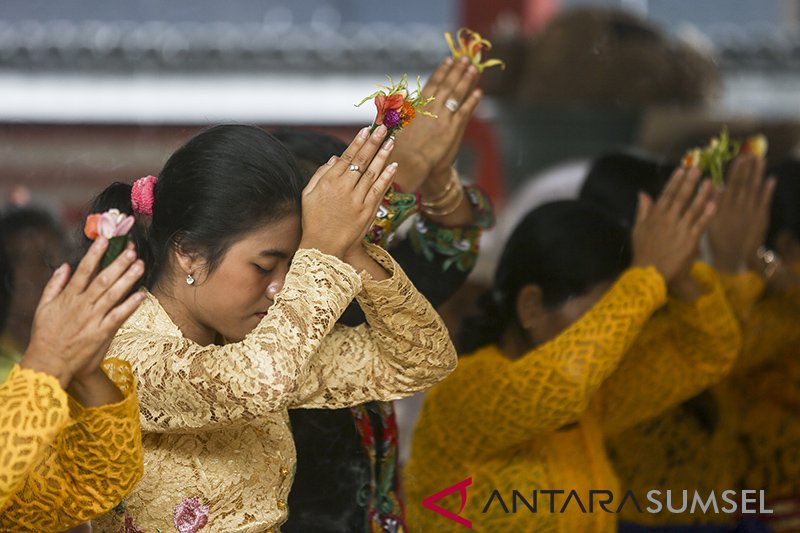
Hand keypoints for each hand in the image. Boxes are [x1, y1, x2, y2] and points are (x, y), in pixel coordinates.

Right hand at [20, 238, 145, 387]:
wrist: (49, 363)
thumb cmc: (46, 335)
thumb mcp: (43, 307)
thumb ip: (54, 285)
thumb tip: (64, 266)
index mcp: (68, 297)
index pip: (84, 270)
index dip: (95, 253)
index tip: (105, 239)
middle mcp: (82, 305)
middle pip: (103, 279)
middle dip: (118, 263)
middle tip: (131, 249)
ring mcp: (93, 318)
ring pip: (113, 294)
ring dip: (127, 279)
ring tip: (140, 265)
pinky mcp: (102, 332)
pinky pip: (118, 316)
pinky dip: (130, 305)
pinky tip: (141, 294)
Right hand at [300, 125, 397, 258]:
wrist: (324, 247)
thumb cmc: (313, 220)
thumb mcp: (308, 195)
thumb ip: (320, 174)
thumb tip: (336, 158)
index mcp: (328, 182)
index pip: (347, 157)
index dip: (358, 142)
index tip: (366, 130)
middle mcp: (344, 188)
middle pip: (362, 160)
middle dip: (374, 142)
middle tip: (384, 128)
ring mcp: (357, 199)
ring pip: (373, 172)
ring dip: (383, 155)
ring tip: (391, 141)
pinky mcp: (367, 211)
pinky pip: (379, 190)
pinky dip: (387, 177)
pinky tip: (394, 165)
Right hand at [392, 56, 481, 193]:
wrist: (408, 162)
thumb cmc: (398, 147)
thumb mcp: (395, 123)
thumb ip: (400, 109)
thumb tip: (401, 99)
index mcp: (418, 104)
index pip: (433, 83)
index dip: (442, 71)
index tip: (449, 60)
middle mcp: (432, 107)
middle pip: (448, 84)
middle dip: (457, 70)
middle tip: (465, 58)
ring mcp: (444, 116)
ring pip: (458, 94)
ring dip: (466, 80)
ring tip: (474, 68)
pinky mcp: (453, 128)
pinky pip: (465, 111)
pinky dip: (472, 101)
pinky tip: (479, 92)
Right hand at [632, 166, 715, 282]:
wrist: (650, 273)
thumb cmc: (643, 252)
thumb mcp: (637, 229)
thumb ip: (642, 210)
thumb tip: (642, 193)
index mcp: (655, 216)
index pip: (667, 194)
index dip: (675, 181)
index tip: (682, 168)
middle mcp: (668, 220)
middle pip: (681, 197)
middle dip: (690, 181)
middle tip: (699, 167)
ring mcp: (679, 230)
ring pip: (693, 208)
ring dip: (702, 194)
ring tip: (710, 182)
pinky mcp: (689, 241)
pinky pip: (700, 224)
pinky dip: (707, 214)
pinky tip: (714, 203)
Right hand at [708, 154, 775, 273]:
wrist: (733, 259)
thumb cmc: (717, 242)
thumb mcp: (708, 224)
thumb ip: (711, 205)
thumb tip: (715, 186)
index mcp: (722, 209)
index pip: (730, 185)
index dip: (735, 171)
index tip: (738, 158)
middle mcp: (737, 208)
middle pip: (743, 184)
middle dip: (747, 168)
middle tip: (750, 153)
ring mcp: (750, 213)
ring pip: (754, 189)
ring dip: (758, 174)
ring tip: (761, 160)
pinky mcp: (760, 218)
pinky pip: (765, 201)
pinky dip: (768, 190)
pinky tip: (771, 179)